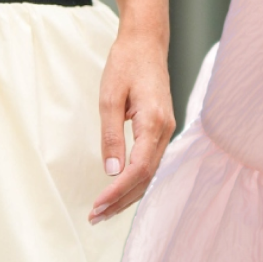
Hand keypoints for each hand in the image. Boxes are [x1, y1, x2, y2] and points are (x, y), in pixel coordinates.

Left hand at [89, 27, 175, 221]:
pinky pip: (150, 163)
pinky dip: (135, 181)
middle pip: (146, 179)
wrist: (146, 43)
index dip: (117, 192)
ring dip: (127, 195)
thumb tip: (110, 172)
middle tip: (95, 217)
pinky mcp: (162, 130)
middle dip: (120, 201)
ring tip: (104, 211)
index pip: (137, 170)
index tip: (97, 205)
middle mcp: (166, 131)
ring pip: (149, 174)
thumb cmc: (126, 64)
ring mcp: (167, 131)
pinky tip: (120, 191)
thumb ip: (111, 136)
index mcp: (154, 123)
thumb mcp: (109, 97)